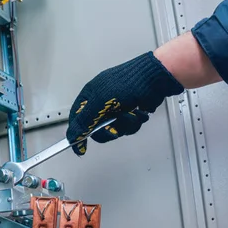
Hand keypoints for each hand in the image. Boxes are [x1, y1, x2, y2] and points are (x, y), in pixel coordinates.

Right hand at [66, 51, 183, 154]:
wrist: (154, 79)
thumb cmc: (127, 83)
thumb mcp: (100, 102)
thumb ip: (84, 121)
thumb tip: (73, 136)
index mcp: (90, 96)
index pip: (77, 119)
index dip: (77, 133)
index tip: (80, 148)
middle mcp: (101, 103)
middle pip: (97, 128)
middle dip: (108, 129)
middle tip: (113, 126)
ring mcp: (116, 109)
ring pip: (114, 129)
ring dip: (124, 125)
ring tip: (131, 113)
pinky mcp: (129, 113)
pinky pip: (127, 127)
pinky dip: (134, 122)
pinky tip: (138, 112)